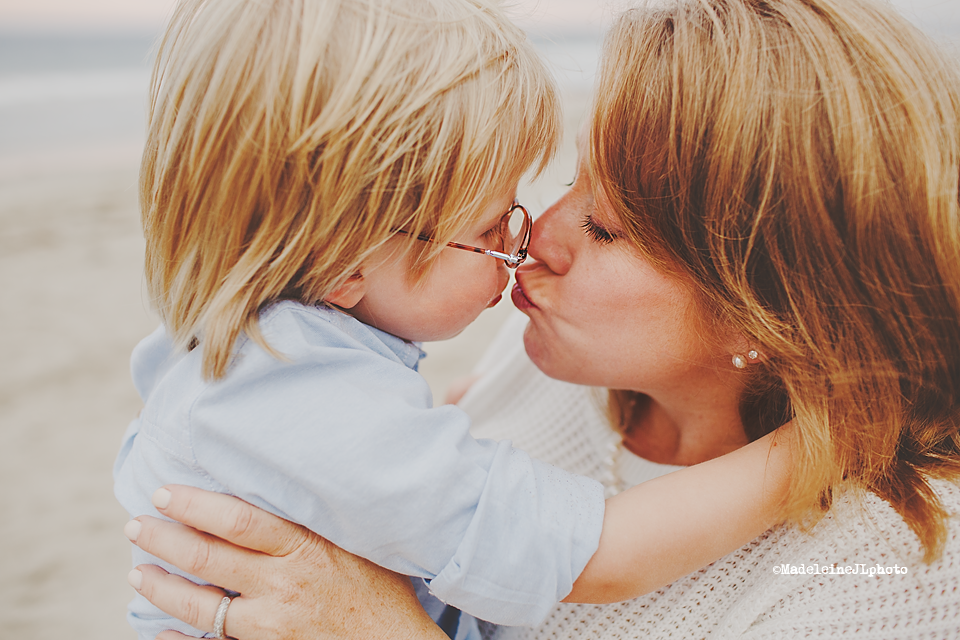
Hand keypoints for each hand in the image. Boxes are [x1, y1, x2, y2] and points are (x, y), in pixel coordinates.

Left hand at [125, 485, 445, 639]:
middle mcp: (283, 584)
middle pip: (209, 558)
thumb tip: (281, 486)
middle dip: (165, 540)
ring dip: (163, 588)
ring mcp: (273, 625)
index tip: (165, 493)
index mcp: (304, 548)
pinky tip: (160, 633)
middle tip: (136, 525)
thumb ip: (317, 521)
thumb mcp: (357, 543)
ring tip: (138, 573)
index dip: (195, 505)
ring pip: (202, 607)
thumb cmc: (382, 591)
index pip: (237, 520)